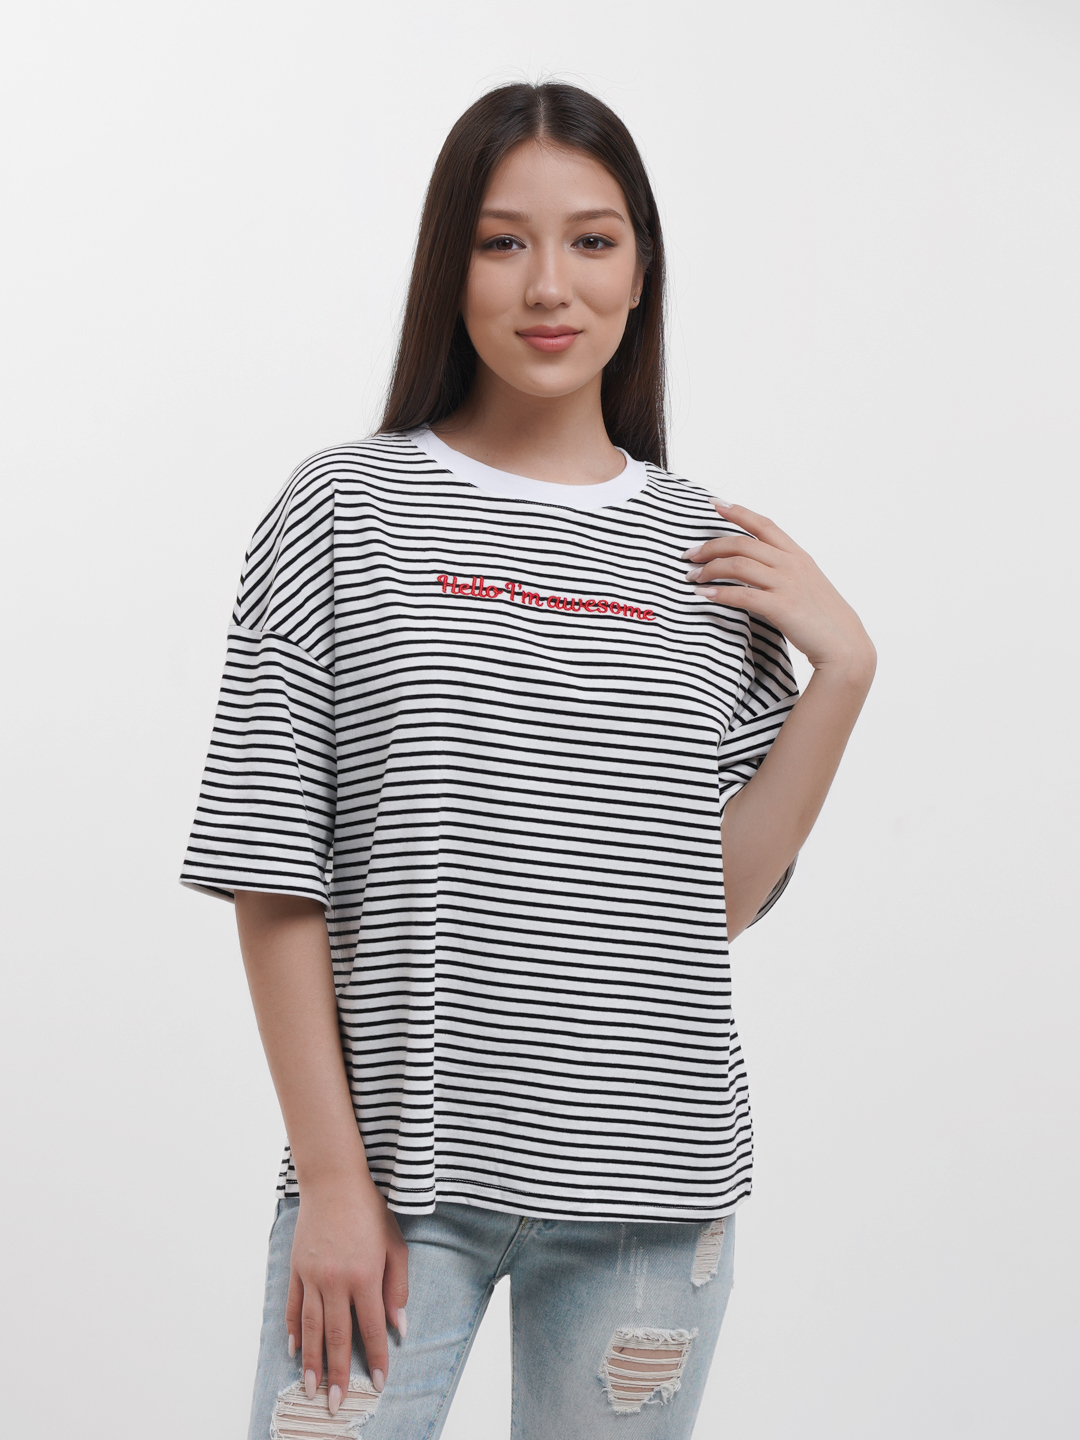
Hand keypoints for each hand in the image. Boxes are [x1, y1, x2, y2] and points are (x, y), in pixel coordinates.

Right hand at [287, 1173, 408, 1413]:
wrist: (334, 1181)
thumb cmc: (369, 1211)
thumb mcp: (395, 1244)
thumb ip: (397, 1287)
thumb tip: (400, 1326)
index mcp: (364, 1275)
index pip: (372, 1327)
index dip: (377, 1357)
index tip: (378, 1383)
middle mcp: (336, 1281)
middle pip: (338, 1336)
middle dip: (338, 1373)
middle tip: (336, 1404)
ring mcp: (312, 1276)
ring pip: (312, 1329)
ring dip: (312, 1362)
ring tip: (312, 1389)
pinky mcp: (296, 1270)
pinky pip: (293, 1308)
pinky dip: (294, 1332)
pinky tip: (296, 1352)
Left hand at [684, 502, 874, 680]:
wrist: (845, 646)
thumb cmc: (823, 618)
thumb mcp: (806, 584)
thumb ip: (782, 572)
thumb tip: (753, 568)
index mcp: (798, 556)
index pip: (764, 525)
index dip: (738, 512)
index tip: (714, 503)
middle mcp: (792, 564)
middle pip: (742, 544)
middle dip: (710, 547)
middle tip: (689, 556)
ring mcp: (787, 584)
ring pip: (738, 565)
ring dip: (709, 569)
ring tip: (692, 577)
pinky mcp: (782, 607)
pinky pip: (742, 595)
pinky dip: (719, 594)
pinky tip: (704, 596)